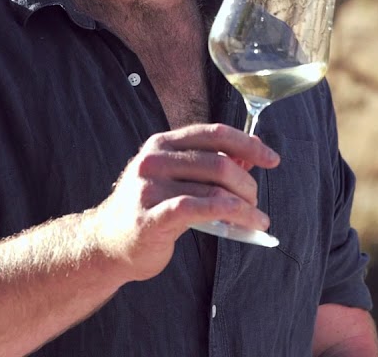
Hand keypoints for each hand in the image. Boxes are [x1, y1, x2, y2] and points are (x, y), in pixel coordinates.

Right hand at [87, 123, 280, 281]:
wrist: (105, 244)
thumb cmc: (147, 210)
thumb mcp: (176, 180)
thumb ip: (209, 165)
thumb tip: (251, 154)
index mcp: (162, 143)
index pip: (214, 133)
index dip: (248, 144)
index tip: (272, 159)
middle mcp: (154, 159)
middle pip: (219, 163)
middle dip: (247, 184)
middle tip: (256, 202)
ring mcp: (149, 187)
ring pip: (214, 190)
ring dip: (245, 207)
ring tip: (257, 220)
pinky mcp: (150, 216)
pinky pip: (198, 209)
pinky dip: (230, 216)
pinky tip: (246, 226)